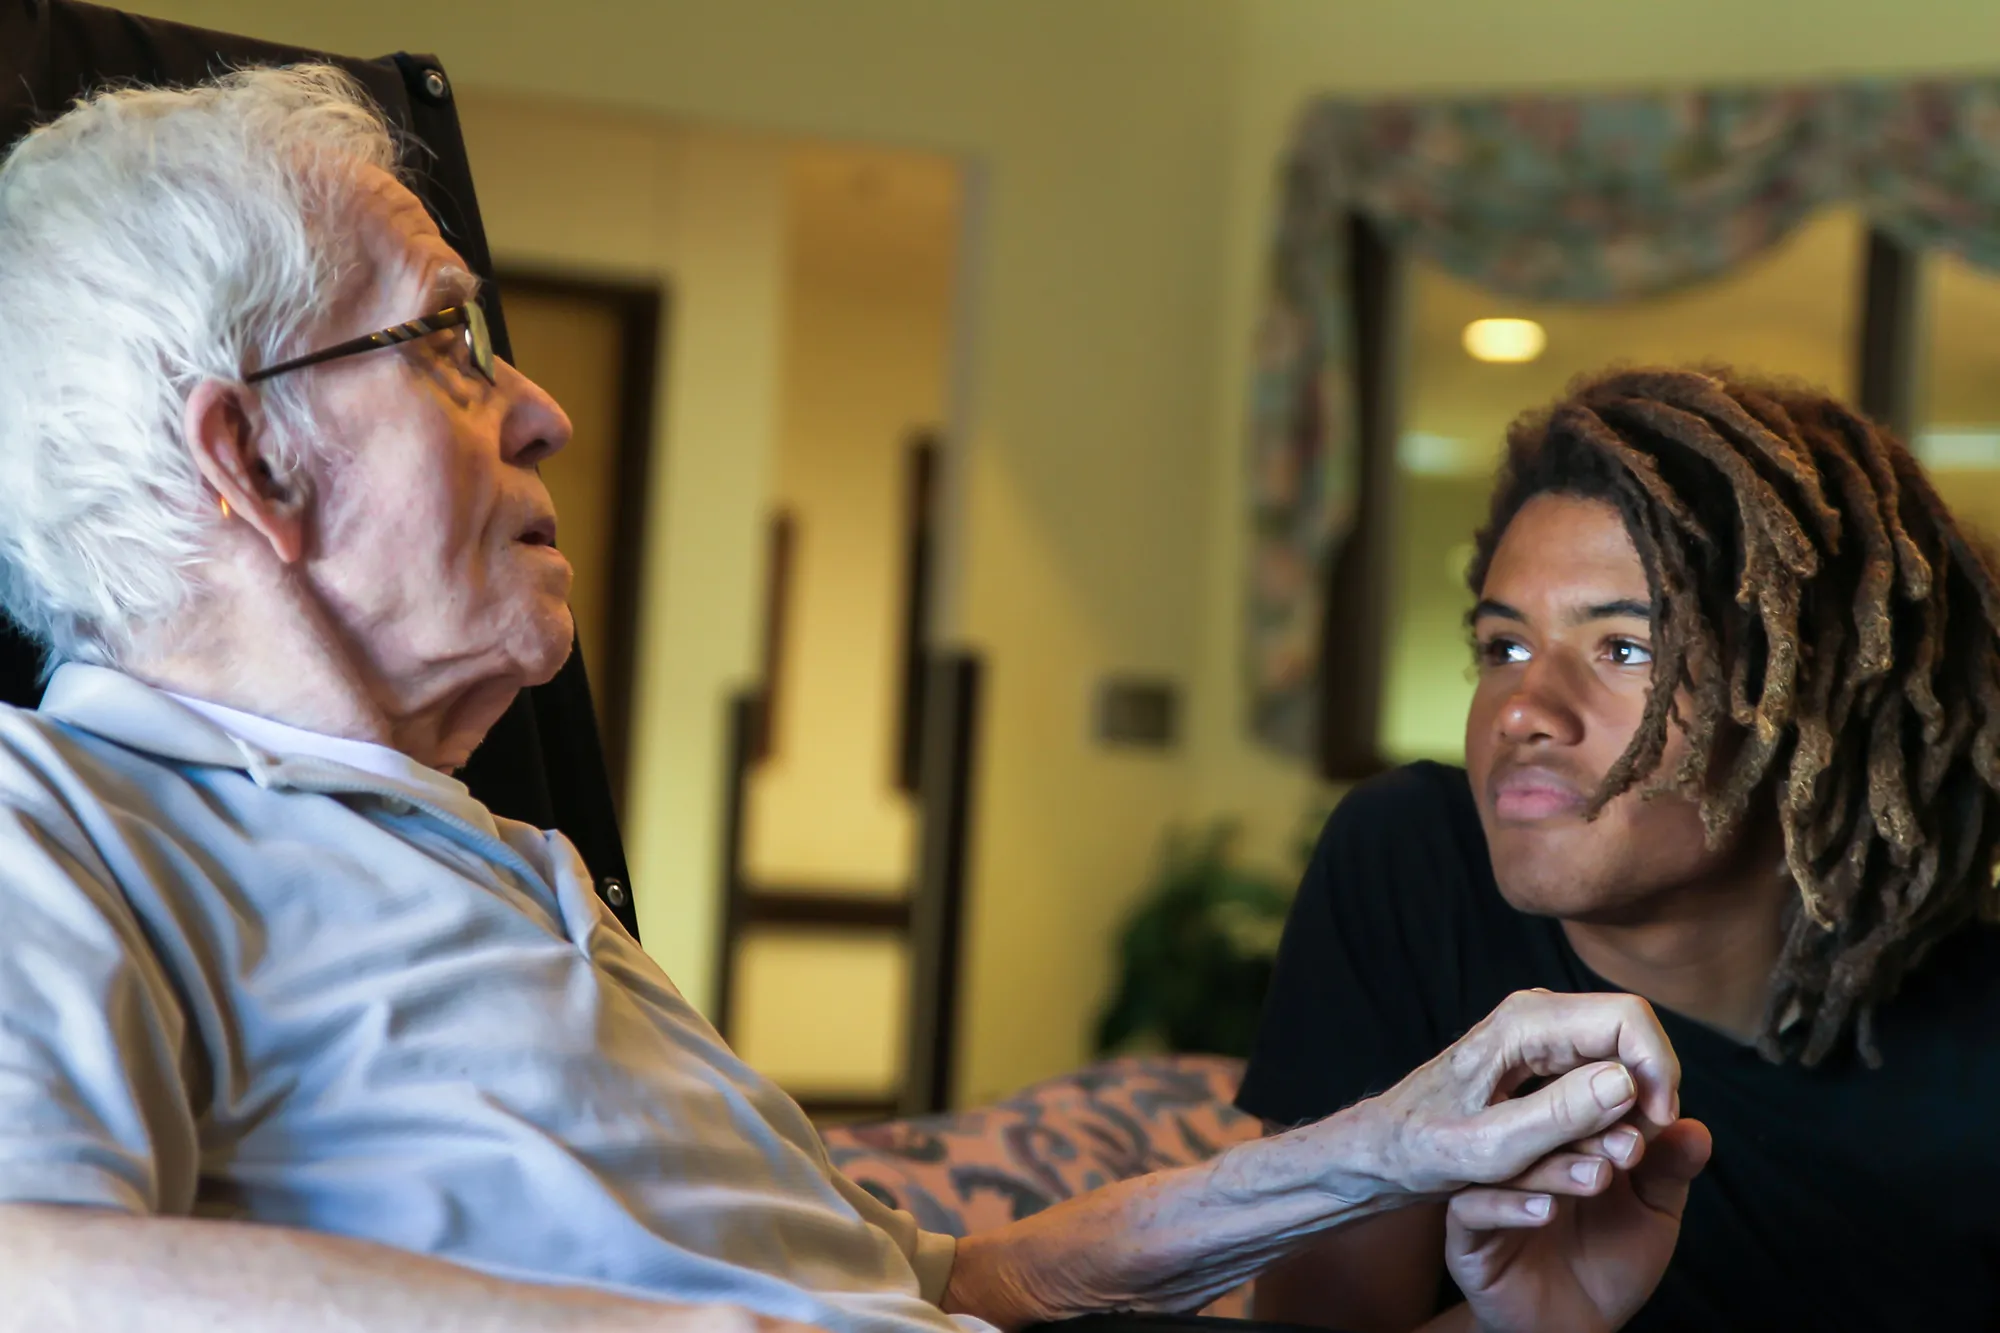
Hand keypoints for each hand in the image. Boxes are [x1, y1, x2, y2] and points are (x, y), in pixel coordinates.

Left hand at [1335, 990, 1681, 1199]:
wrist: (1384, 1150)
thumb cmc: (1423, 1148)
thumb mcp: (1490, 1147)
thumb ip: (1558, 1115)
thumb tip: (1625, 1080)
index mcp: (1525, 1022)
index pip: (1629, 1017)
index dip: (1658, 1068)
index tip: (1656, 1126)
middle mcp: (1540, 1017)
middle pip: (1631, 1041)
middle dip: (1643, 1100)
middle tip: (1625, 1157)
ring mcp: (1544, 1039)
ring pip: (1618, 1067)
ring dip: (1622, 1120)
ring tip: (1589, 1167)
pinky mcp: (1546, 1064)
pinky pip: (1599, 1085)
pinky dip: (1603, 1124)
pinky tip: (1577, 1161)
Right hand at [1445, 1117, 1711, 1332]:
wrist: (1574, 1330)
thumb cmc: (1610, 1265)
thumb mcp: (1652, 1216)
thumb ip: (1668, 1173)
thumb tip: (1694, 1127)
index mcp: (1559, 1142)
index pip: (1574, 1104)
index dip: (1611, 1103)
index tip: (1651, 1111)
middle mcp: (1520, 1160)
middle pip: (1539, 1127)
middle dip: (1586, 1130)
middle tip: (1628, 1145)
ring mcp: (1488, 1195)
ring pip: (1506, 1165)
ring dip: (1553, 1167)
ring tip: (1597, 1178)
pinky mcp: (1465, 1236)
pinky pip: (1472, 1210)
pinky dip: (1507, 1206)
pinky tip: (1546, 1210)